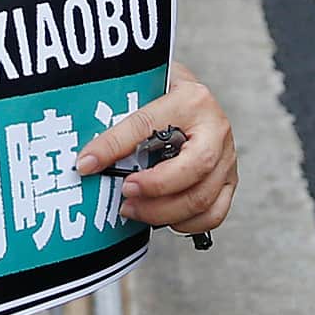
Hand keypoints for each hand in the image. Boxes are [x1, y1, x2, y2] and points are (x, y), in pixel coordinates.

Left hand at [73, 61, 236, 235]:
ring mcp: (227, 157)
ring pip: (202, 198)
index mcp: (191, 99)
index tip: (87, 163)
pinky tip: (162, 217)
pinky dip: (186, 223)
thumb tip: (86, 157)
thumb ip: (119, 116)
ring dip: (163, 212)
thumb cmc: (165, 92)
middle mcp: (215, 128)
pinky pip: (214, 213)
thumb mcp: (142, 91)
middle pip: (193, 169)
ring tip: (133, 209)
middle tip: (124, 194)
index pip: (147, 125)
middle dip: (154, 189)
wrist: (190, 96)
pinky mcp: (228, 180)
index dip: (113, 146)